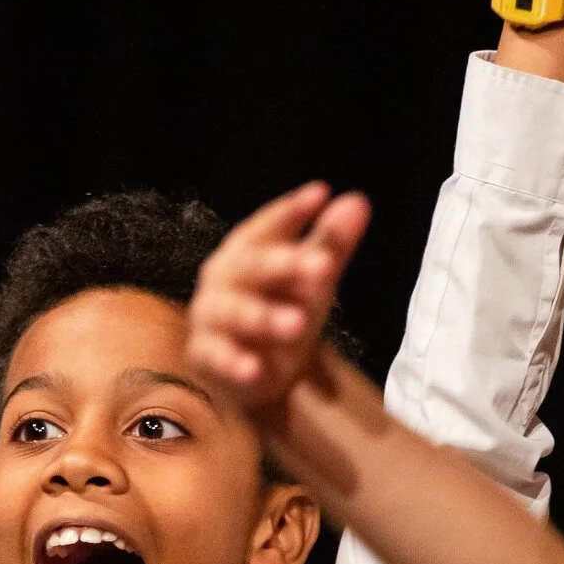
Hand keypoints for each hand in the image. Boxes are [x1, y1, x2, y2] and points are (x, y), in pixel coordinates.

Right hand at [187, 184, 372, 410]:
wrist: (256, 369)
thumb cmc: (281, 310)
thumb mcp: (311, 279)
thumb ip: (330, 243)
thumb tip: (358, 201)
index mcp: (246, 251)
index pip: (267, 226)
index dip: (291, 211)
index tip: (320, 194)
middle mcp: (223, 278)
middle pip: (251, 265)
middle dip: (285, 264)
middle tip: (324, 265)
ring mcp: (210, 316)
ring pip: (234, 312)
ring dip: (264, 317)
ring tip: (298, 323)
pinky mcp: (205, 355)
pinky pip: (217, 357)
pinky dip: (234, 362)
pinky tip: (255, 369)